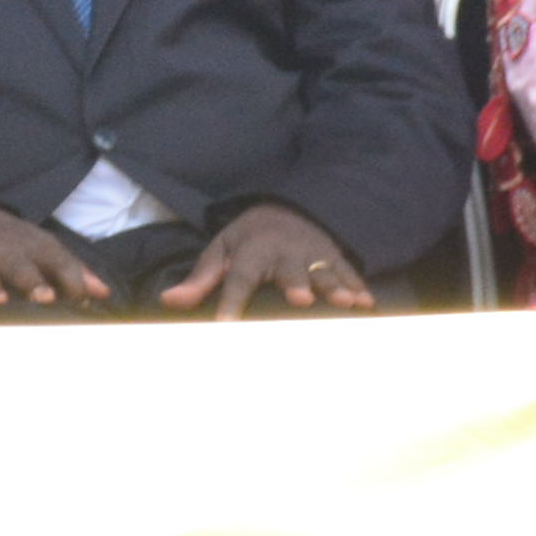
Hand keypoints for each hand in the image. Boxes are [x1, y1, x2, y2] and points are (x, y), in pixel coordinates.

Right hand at [0, 201, 110, 318]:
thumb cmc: (9, 243)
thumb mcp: (41, 247)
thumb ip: (72, 270)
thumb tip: (104, 293)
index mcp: (34, 246)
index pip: (59, 260)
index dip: (73, 281)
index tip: (82, 303)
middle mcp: (6, 253)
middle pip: (22, 267)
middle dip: (32, 281)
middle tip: (44, 296)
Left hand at [154, 199, 367, 316]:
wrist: (284, 208)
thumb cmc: (248, 239)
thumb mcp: (220, 251)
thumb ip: (199, 280)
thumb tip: (168, 300)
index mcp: (252, 252)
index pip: (239, 279)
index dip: (231, 303)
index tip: (224, 327)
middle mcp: (285, 252)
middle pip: (291, 271)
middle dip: (297, 284)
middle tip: (302, 300)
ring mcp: (313, 253)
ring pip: (325, 271)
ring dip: (336, 286)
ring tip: (346, 302)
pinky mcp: (333, 256)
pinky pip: (348, 271)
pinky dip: (359, 286)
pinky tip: (368, 303)